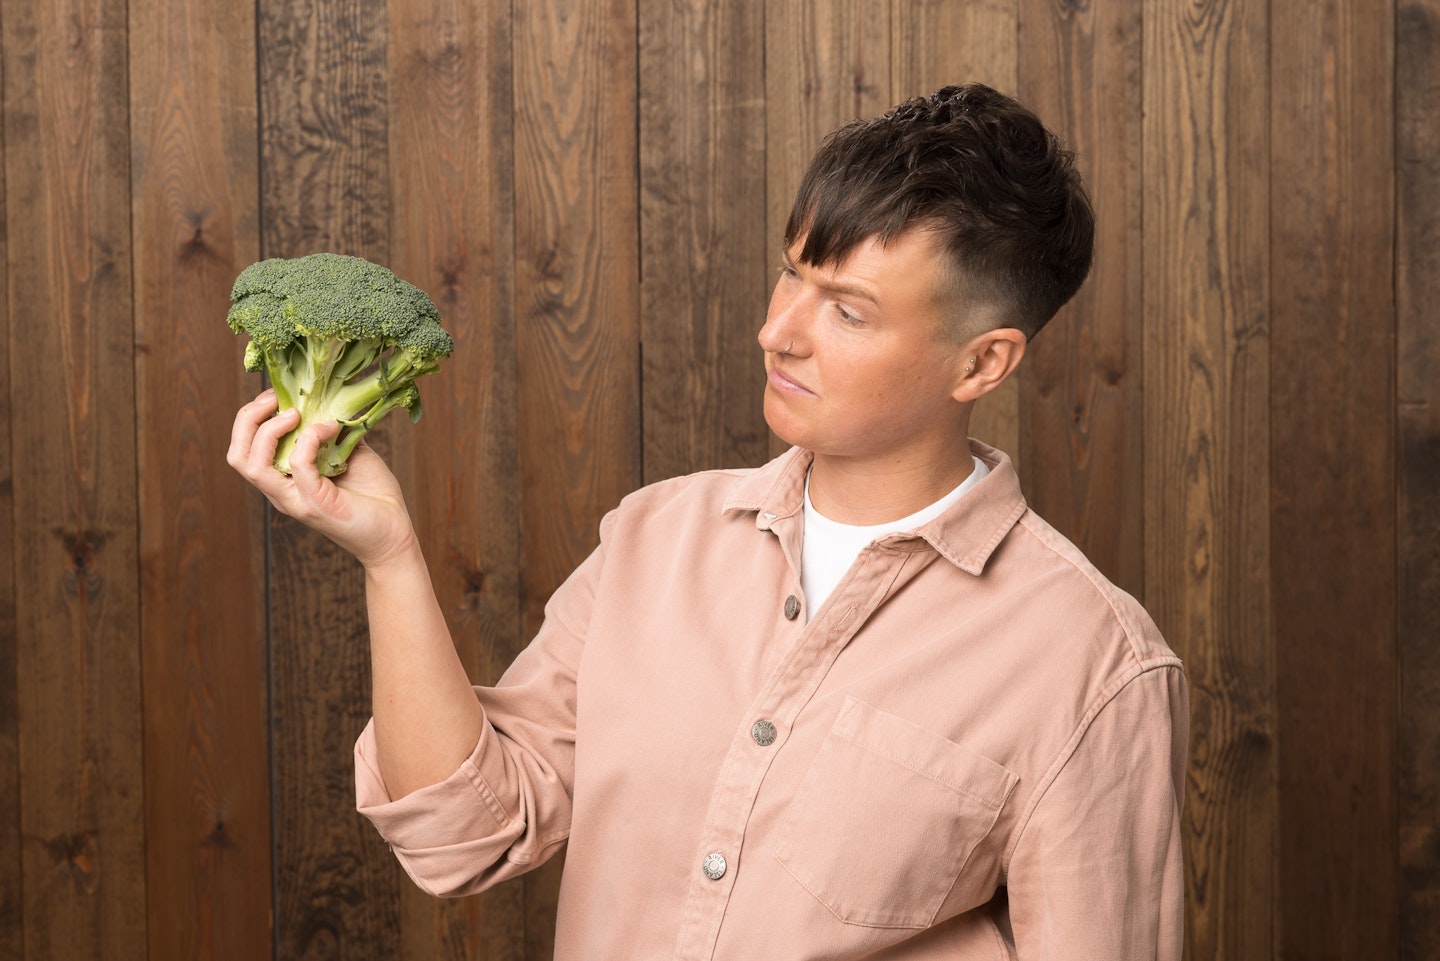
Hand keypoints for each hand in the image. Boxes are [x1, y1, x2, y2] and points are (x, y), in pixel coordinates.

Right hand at [227, 389, 418, 568]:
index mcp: (283, 480)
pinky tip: (331, 428)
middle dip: (248, 419)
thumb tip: (327, 400)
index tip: (275, 394)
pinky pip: (298, 465)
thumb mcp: (348, 452)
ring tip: (293, 412)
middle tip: (273, 399)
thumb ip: (330, 431)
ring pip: (252, 464)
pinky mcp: (314, 503)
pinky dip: (310, 438)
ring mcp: (294, 500)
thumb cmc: (373, 495)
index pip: (245, 448)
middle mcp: (281, 492)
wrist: (395, 531)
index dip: (252, 417)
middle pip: (238, 455)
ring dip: (269, 430)